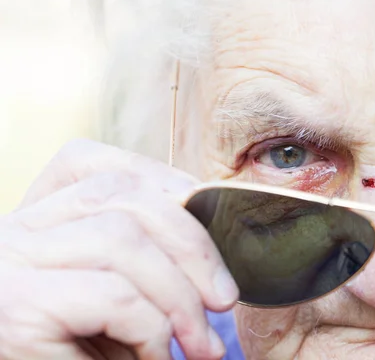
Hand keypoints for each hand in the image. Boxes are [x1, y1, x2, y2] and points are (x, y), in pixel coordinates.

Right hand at [0, 139, 238, 359]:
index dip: (157, 176)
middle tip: (224, 298)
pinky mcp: (19, 311)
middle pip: (118, 193)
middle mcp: (12, 233)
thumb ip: (144, 255)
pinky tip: (157, 358)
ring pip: (121, 237)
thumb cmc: (80, 352)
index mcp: (33, 222)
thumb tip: (212, 238)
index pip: (91, 164)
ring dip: (179, 295)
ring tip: (198, 345)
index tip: (206, 209)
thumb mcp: (113, 295)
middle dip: (191, 243)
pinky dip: (154, 329)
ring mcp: (9, 266)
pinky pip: (116, 296)